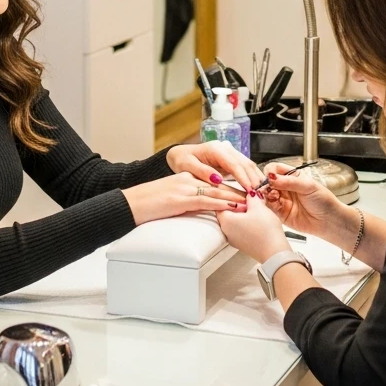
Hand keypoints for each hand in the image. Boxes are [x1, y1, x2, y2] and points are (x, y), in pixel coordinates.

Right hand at [124, 171, 243, 225]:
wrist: (130, 204)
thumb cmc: (147, 203)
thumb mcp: (170, 197)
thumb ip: (186, 198)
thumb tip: (201, 205)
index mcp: (185, 177)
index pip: (213, 181)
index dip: (231, 186)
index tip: (245, 190)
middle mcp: (187, 180)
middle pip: (218, 184)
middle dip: (238, 189)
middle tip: (255, 195)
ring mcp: (184, 188)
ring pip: (216, 191)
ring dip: (235, 196)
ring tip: (251, 201)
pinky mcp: (180, 199)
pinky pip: (205, 200)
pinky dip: (222, 203)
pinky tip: (233, 207)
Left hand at [167, 140, 263, 199]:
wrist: (181, 154)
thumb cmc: (182, 160)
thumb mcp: (187, 166)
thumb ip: (202, 172)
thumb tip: (218, 179)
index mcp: (215, 149)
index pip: (234, 164)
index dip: (243, 178)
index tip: (249, 190)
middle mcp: (226, 149)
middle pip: (245, 163)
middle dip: (253, 179)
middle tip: (259, 195)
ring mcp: (230, 153)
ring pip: (248, 164)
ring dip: (256, 178)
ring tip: (261, 193)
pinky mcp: (232, 159)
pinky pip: (245, 167)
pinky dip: (252, 177)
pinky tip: (257, 187)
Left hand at [217, 196, 287, 262]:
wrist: (275, 252)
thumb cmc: (265, 231)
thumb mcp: (258, 207)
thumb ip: (251, 197)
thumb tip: (249, 194)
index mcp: (226, 221)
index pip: (220, 204)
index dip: (230, 195)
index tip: (239, 191)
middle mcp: (226, 231)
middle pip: (227, 213)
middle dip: (237, 204)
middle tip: (248, 198)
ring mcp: (234, 239)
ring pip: (235, 221)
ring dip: (243, 214)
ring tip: (255, 208)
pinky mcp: (242, 244)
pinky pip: (240, 230)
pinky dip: (246, 223)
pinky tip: (257, 220)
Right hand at [261, 163, 338, 237]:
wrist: (329, 221)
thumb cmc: (323, 201)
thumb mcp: (308, 186)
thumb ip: (289, 181)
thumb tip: (271, 177)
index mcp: (292, 176)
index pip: (274, 169)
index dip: (270, 172)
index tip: (270, 177)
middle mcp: (285, 187)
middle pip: (267, 182)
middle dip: (265, 184)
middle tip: (267, 187)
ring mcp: (282, 200)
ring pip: (266, 194)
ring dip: (266, 194)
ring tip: (273, 196)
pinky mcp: (280, 213)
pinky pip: (269, 207)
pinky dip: (267, 205)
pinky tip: (273, 203)